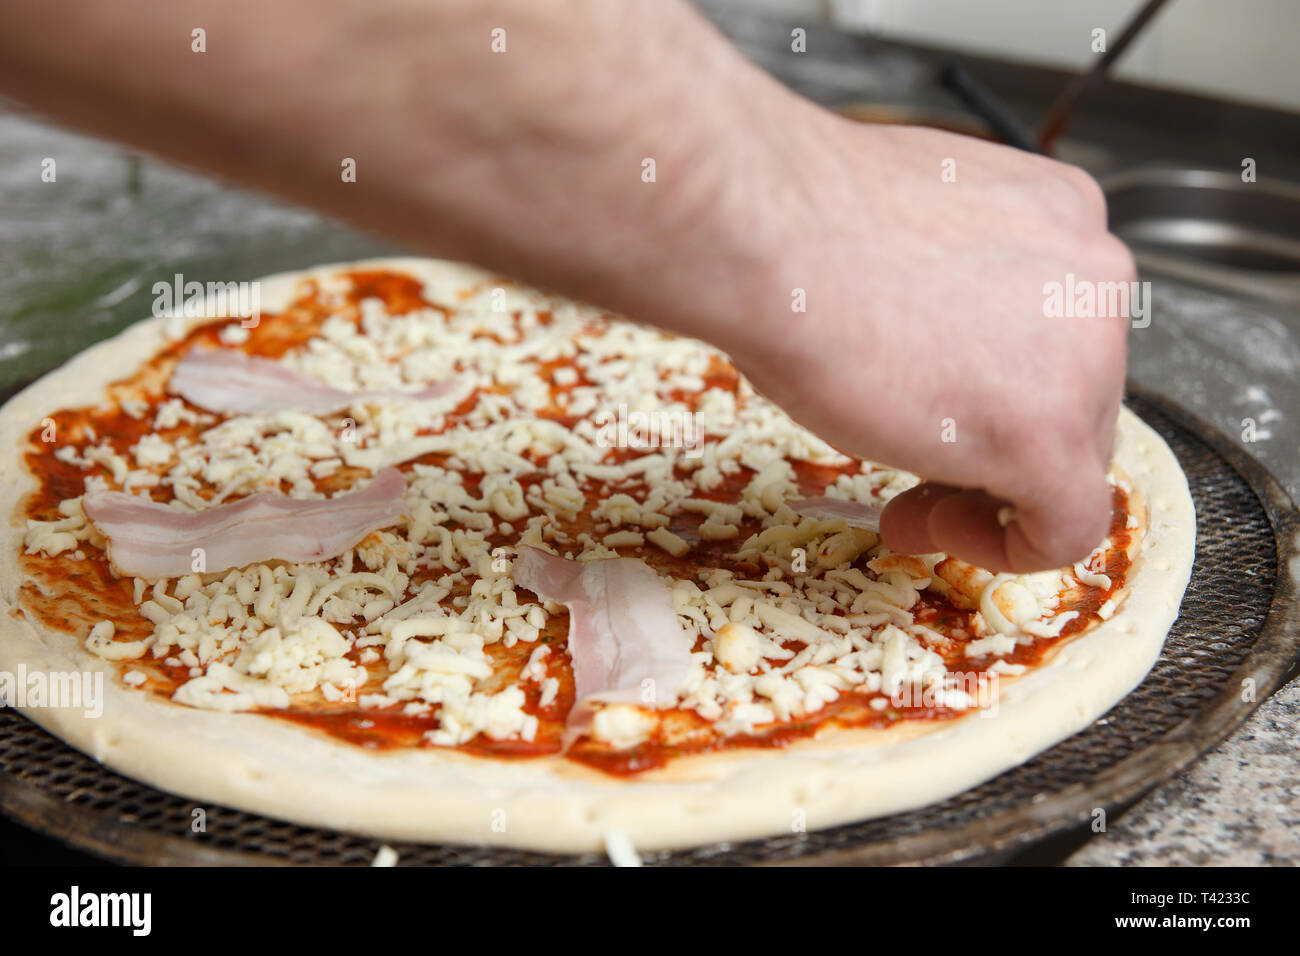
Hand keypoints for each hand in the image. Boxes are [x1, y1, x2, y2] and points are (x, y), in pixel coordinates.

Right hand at [702, 119, 1132, 572]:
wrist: (765, 236)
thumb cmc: (798, 231)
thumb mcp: (906, 250)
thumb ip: (952, 300)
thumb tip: (935, 361)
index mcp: (1062, 216)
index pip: (1059, 334)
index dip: (995, 390)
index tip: (936, 418)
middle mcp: (1092, 278)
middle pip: (1072, 399)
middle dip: (993, 449)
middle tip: (912, 478)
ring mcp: (1087, 357)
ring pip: (1071, 459)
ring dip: (987, 493)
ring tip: (907, 505)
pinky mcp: (1050, 435)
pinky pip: (1067, 527)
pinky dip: (1008, 548)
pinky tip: (935, 530)